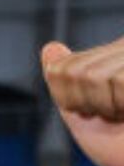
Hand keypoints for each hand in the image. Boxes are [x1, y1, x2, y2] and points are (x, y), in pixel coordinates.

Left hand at [43, 37, 123, 165]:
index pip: (59, 70)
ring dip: (107, 106)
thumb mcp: (85, 117)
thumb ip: (65, 85)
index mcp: (111, 57)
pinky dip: (123, 104)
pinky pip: (118, 80)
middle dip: (86, 104)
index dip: (68, 101)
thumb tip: (49, 48)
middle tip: (114, 115)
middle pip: (73, 71)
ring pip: (92, 75)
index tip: (94, 113)